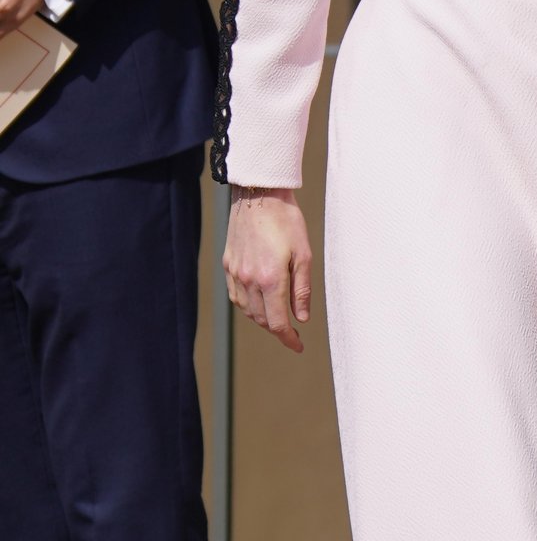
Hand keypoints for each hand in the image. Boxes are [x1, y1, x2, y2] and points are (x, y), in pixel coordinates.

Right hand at [223, 188, 311, 353]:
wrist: (259, 194)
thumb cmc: (286, 221)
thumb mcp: (304, 255)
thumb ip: (301, 290)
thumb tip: (301, 318)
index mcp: (271, 279)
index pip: (277, 322)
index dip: (288, 339)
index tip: (298, 345)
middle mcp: (249, 279)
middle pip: (262, 319)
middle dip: (278, 329)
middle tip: (292, 330)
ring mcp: (235, 272)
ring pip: (248, 310)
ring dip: (263, 318)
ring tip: (278, 316)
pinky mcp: (228, 264)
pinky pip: (236, 295)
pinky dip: (248, 305)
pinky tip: (258, 301)